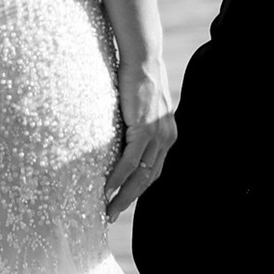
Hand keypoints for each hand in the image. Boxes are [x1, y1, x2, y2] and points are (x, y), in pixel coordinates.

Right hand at [104, 54, 176, 216]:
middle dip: (129, 199)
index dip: (137, 189)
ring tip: (107, 209)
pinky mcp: (145, 129)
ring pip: (140, 175)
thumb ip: (132, 127)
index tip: (121, 201)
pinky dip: (118, 178)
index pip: (153, 171)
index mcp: (167, 135)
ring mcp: (158, 135)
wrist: (142, 58)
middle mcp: (167, 139)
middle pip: (148, 179)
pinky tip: (106, 189)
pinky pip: (130, 161)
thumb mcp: (137, 108)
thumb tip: (114, 140)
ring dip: (122, 195)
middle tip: (112, 215)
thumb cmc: (134, 79)